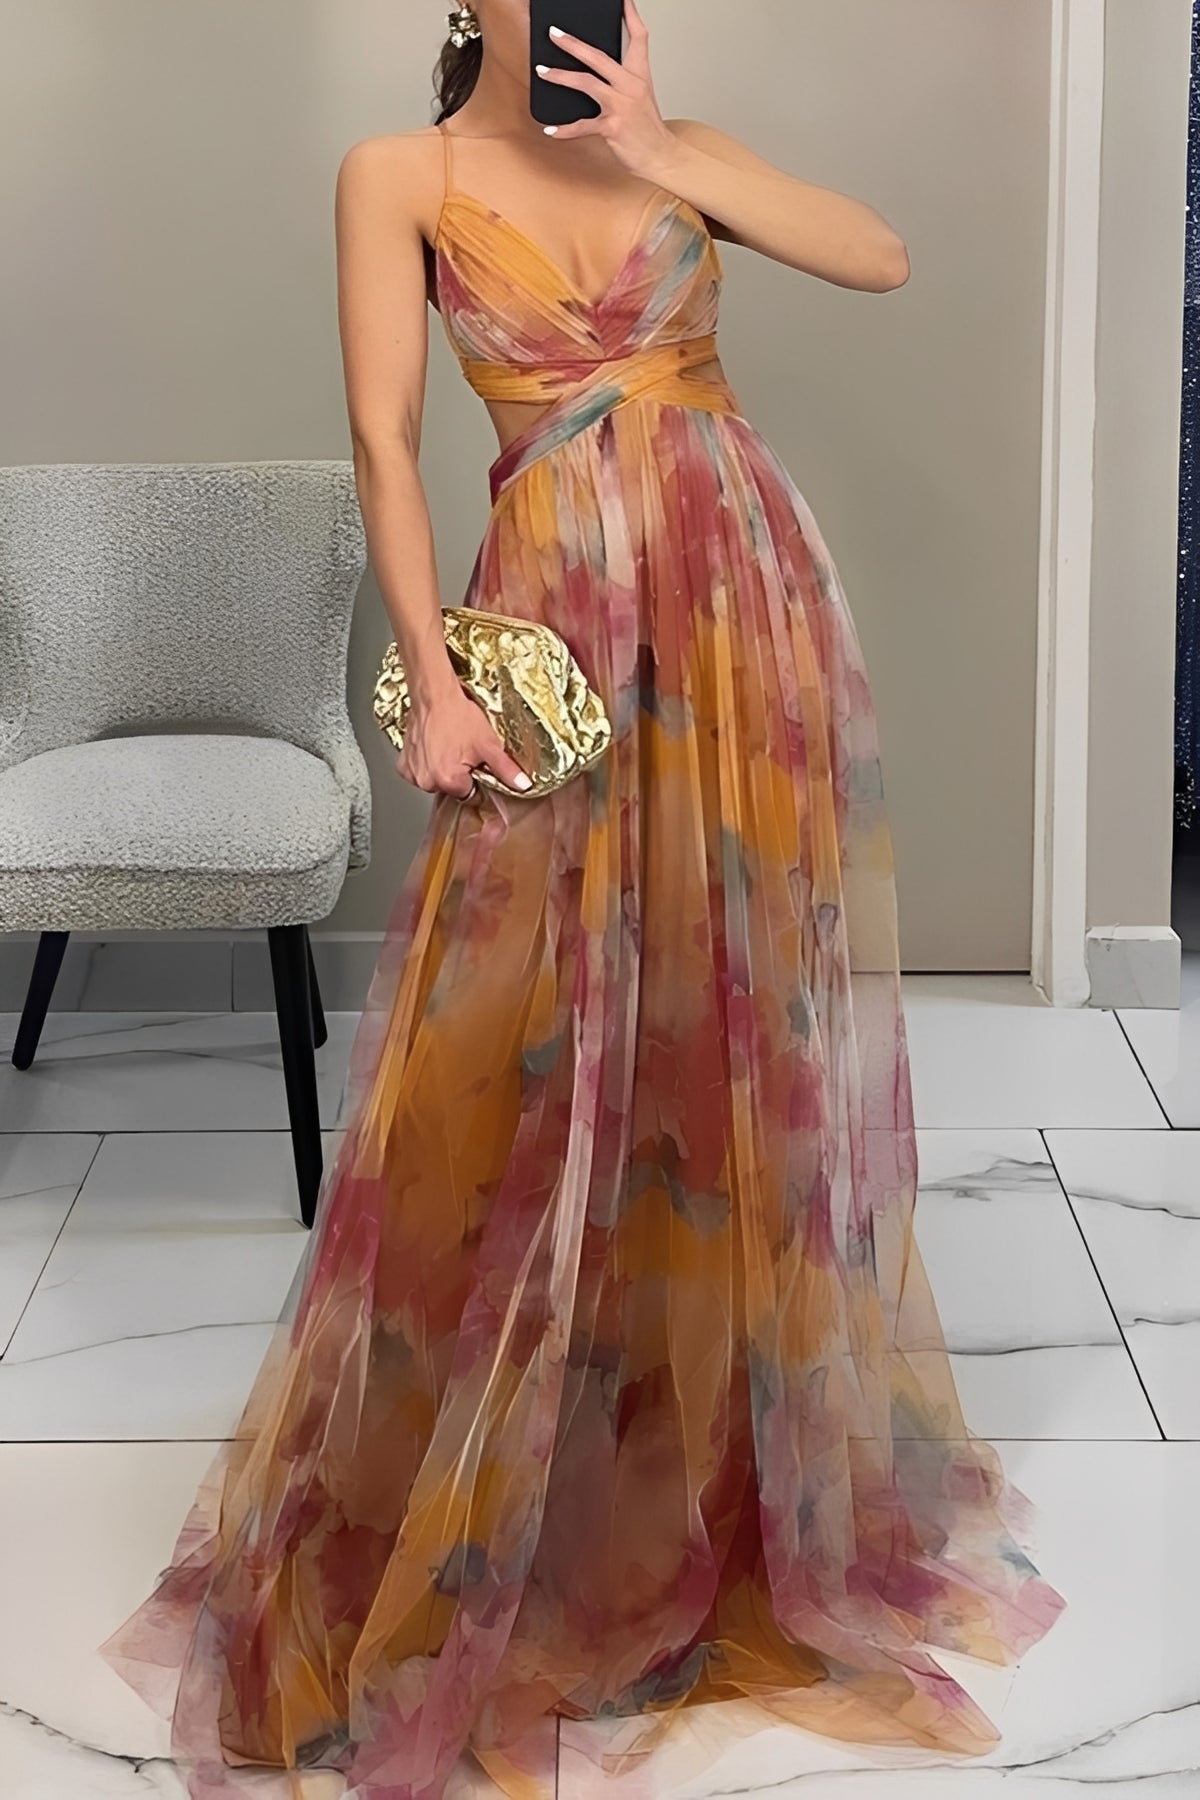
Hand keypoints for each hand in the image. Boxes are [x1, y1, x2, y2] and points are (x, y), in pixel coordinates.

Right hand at [396, 683, 532, 798]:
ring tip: (448, 747)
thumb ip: (506, 769)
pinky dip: (427, 765)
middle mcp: (427, 782)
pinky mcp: (403, 766)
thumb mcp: (488, 744)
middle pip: (453, 789)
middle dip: (460, 774)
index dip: (477, 780)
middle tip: (462, 752)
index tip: (476, 764)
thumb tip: (522, 785)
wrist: (434, 696)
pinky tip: (434, 748)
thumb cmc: (457, 716)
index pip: (471, 796)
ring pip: (436, 782)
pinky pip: (420, 773)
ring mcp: (413, 774)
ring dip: (443, 770)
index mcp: (449, 781)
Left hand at [536, 0, 675, 180]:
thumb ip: (621, 84)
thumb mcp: (641, 99)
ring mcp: (622, 106)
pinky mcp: (613, 127)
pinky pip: (583, 126)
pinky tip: (550, 130)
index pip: (638, 38)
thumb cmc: (648, 130)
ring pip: (586, 83)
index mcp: (639, 76)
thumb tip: (594, 75)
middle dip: (573, 44)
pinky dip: (565, 130)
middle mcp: (631, 86)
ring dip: (561, 76)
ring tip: (542, 71)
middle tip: (554, 33)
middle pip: (599, 57)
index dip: (630, 15)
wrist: (661, 157)